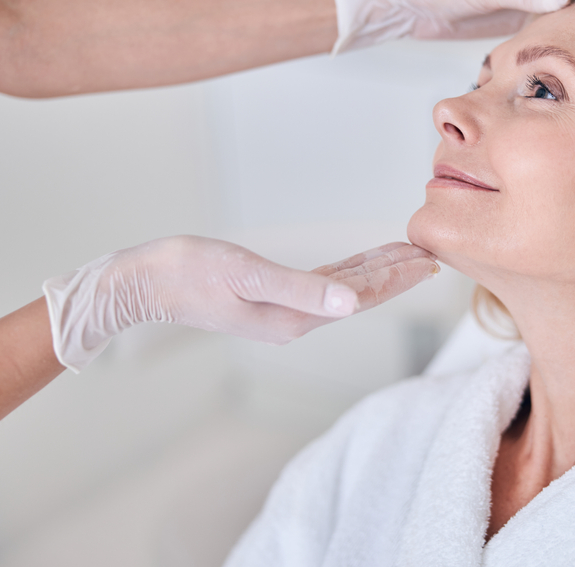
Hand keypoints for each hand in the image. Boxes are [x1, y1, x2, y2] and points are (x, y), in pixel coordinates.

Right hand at [43, 236, 437, 370]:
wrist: (143, 282)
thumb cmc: (189, 274)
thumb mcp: (248, 275)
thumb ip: (302, 290)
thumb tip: (352, 304)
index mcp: (295, 318)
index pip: (361, 298)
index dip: (397, 278)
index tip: (429, 261)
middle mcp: (295, 319)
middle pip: (359, 294)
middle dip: (396, 274)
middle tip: (431, 254)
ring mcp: (282, 310)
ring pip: (344, 288)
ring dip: (375, 270)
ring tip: (405, 254)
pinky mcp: (270, 296)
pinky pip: (322, 283)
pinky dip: (347, 270)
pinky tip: (358, 261)